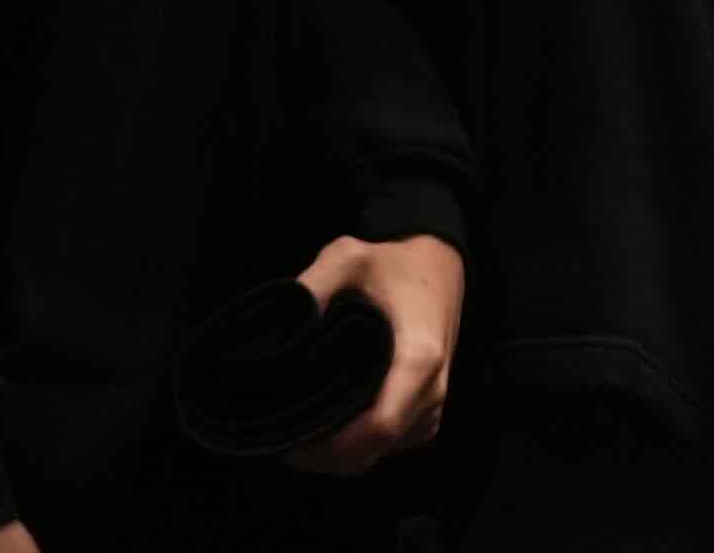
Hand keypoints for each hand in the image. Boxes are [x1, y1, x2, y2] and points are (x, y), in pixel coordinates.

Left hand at [294, 232, 462, 476]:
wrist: (439, 266)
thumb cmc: (395, 264)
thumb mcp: (348, 257)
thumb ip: (310, 286)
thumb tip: (274, 330)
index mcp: (418, 359)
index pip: (378, 428)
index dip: (332, 448)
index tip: (292, 444)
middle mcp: (431, 391)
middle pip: (372, 450)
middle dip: (325, 455)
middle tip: (286, 436)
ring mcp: (433, 407)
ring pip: (378, 454)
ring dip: (340, 452)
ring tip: (305, 425)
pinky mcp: (428, 414)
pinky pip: (389, 446)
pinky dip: (358, 445)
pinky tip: (333, 423)